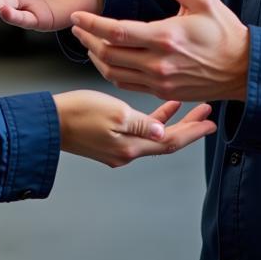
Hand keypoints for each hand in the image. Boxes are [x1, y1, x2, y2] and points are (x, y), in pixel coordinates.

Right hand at [52, 90, 215, 167]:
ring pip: (154, 136)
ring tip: (188, 106)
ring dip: (171, 122)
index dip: (193, 132)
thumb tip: (164, 132)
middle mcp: (127, 152)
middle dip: (188, 126)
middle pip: (166, 141)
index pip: (171, 143)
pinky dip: (152, 120)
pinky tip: (157, 109)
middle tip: (207, 113)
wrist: (49, 122)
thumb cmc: (79, 112)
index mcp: (131, 147)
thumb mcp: (114, 114)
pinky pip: (139, 132)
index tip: (211, 123)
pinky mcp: (108, 140)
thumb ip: (141, 124)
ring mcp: (117, 148)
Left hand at [70, 0, 249, 102]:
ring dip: (97, 58)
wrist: (244, 70)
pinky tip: (109, 60)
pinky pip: (128, 84)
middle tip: (77, 27)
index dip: (92, 24)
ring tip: (88, 43)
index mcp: (165, 38)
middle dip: (88, 40)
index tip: (77, 16)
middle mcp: (159, 63)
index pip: (117, 31)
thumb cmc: (226, 33)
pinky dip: (112, 72)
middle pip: (109, 54)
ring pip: (114, 72)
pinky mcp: (163, 91)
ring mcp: (160, 81)